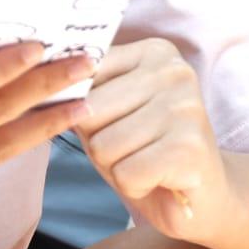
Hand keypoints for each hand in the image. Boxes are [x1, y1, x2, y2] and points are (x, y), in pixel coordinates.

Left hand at [78, 38, 239, 241]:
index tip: (111, 122)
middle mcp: (174, 72)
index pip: (83, 74)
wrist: (203, 196)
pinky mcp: (190, 149)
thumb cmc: (146, 150)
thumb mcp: (111, 111)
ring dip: (116, 167)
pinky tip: (157, 179)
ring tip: (146, 163)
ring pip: (104, 146)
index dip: (81, 110)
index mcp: (154, 52)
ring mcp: (186, 108)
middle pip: (89, 111)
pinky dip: (133, 186)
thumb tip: (45, 89)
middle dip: (98, 142)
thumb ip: (84, 90)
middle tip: (132, 149)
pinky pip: (126, 174)